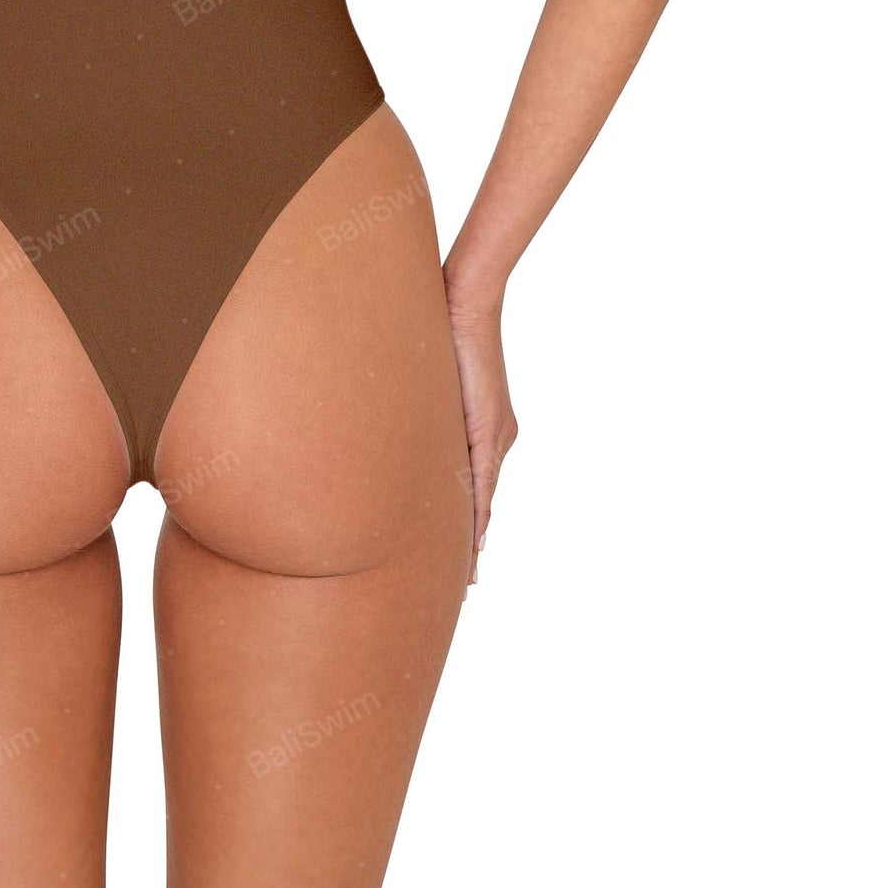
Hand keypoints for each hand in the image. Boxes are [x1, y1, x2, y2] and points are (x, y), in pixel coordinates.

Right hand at [444, 280, 517, 585]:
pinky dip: (476, 512)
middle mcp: (494, 438)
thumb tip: (394, 438)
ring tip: (468, 576)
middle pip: (482, 504)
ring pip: (483, 499)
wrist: (466, 301)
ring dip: (473, 536)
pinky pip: (481, 481)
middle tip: (467, 586)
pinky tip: (472, 537)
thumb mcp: (430, 384)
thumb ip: (421, 416)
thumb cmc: (443, 331)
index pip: (474, 488)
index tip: (463, 563)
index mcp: (480, 430)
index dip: (469, 527)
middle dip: (472, 545)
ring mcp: (494, 435)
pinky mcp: (488, 429)